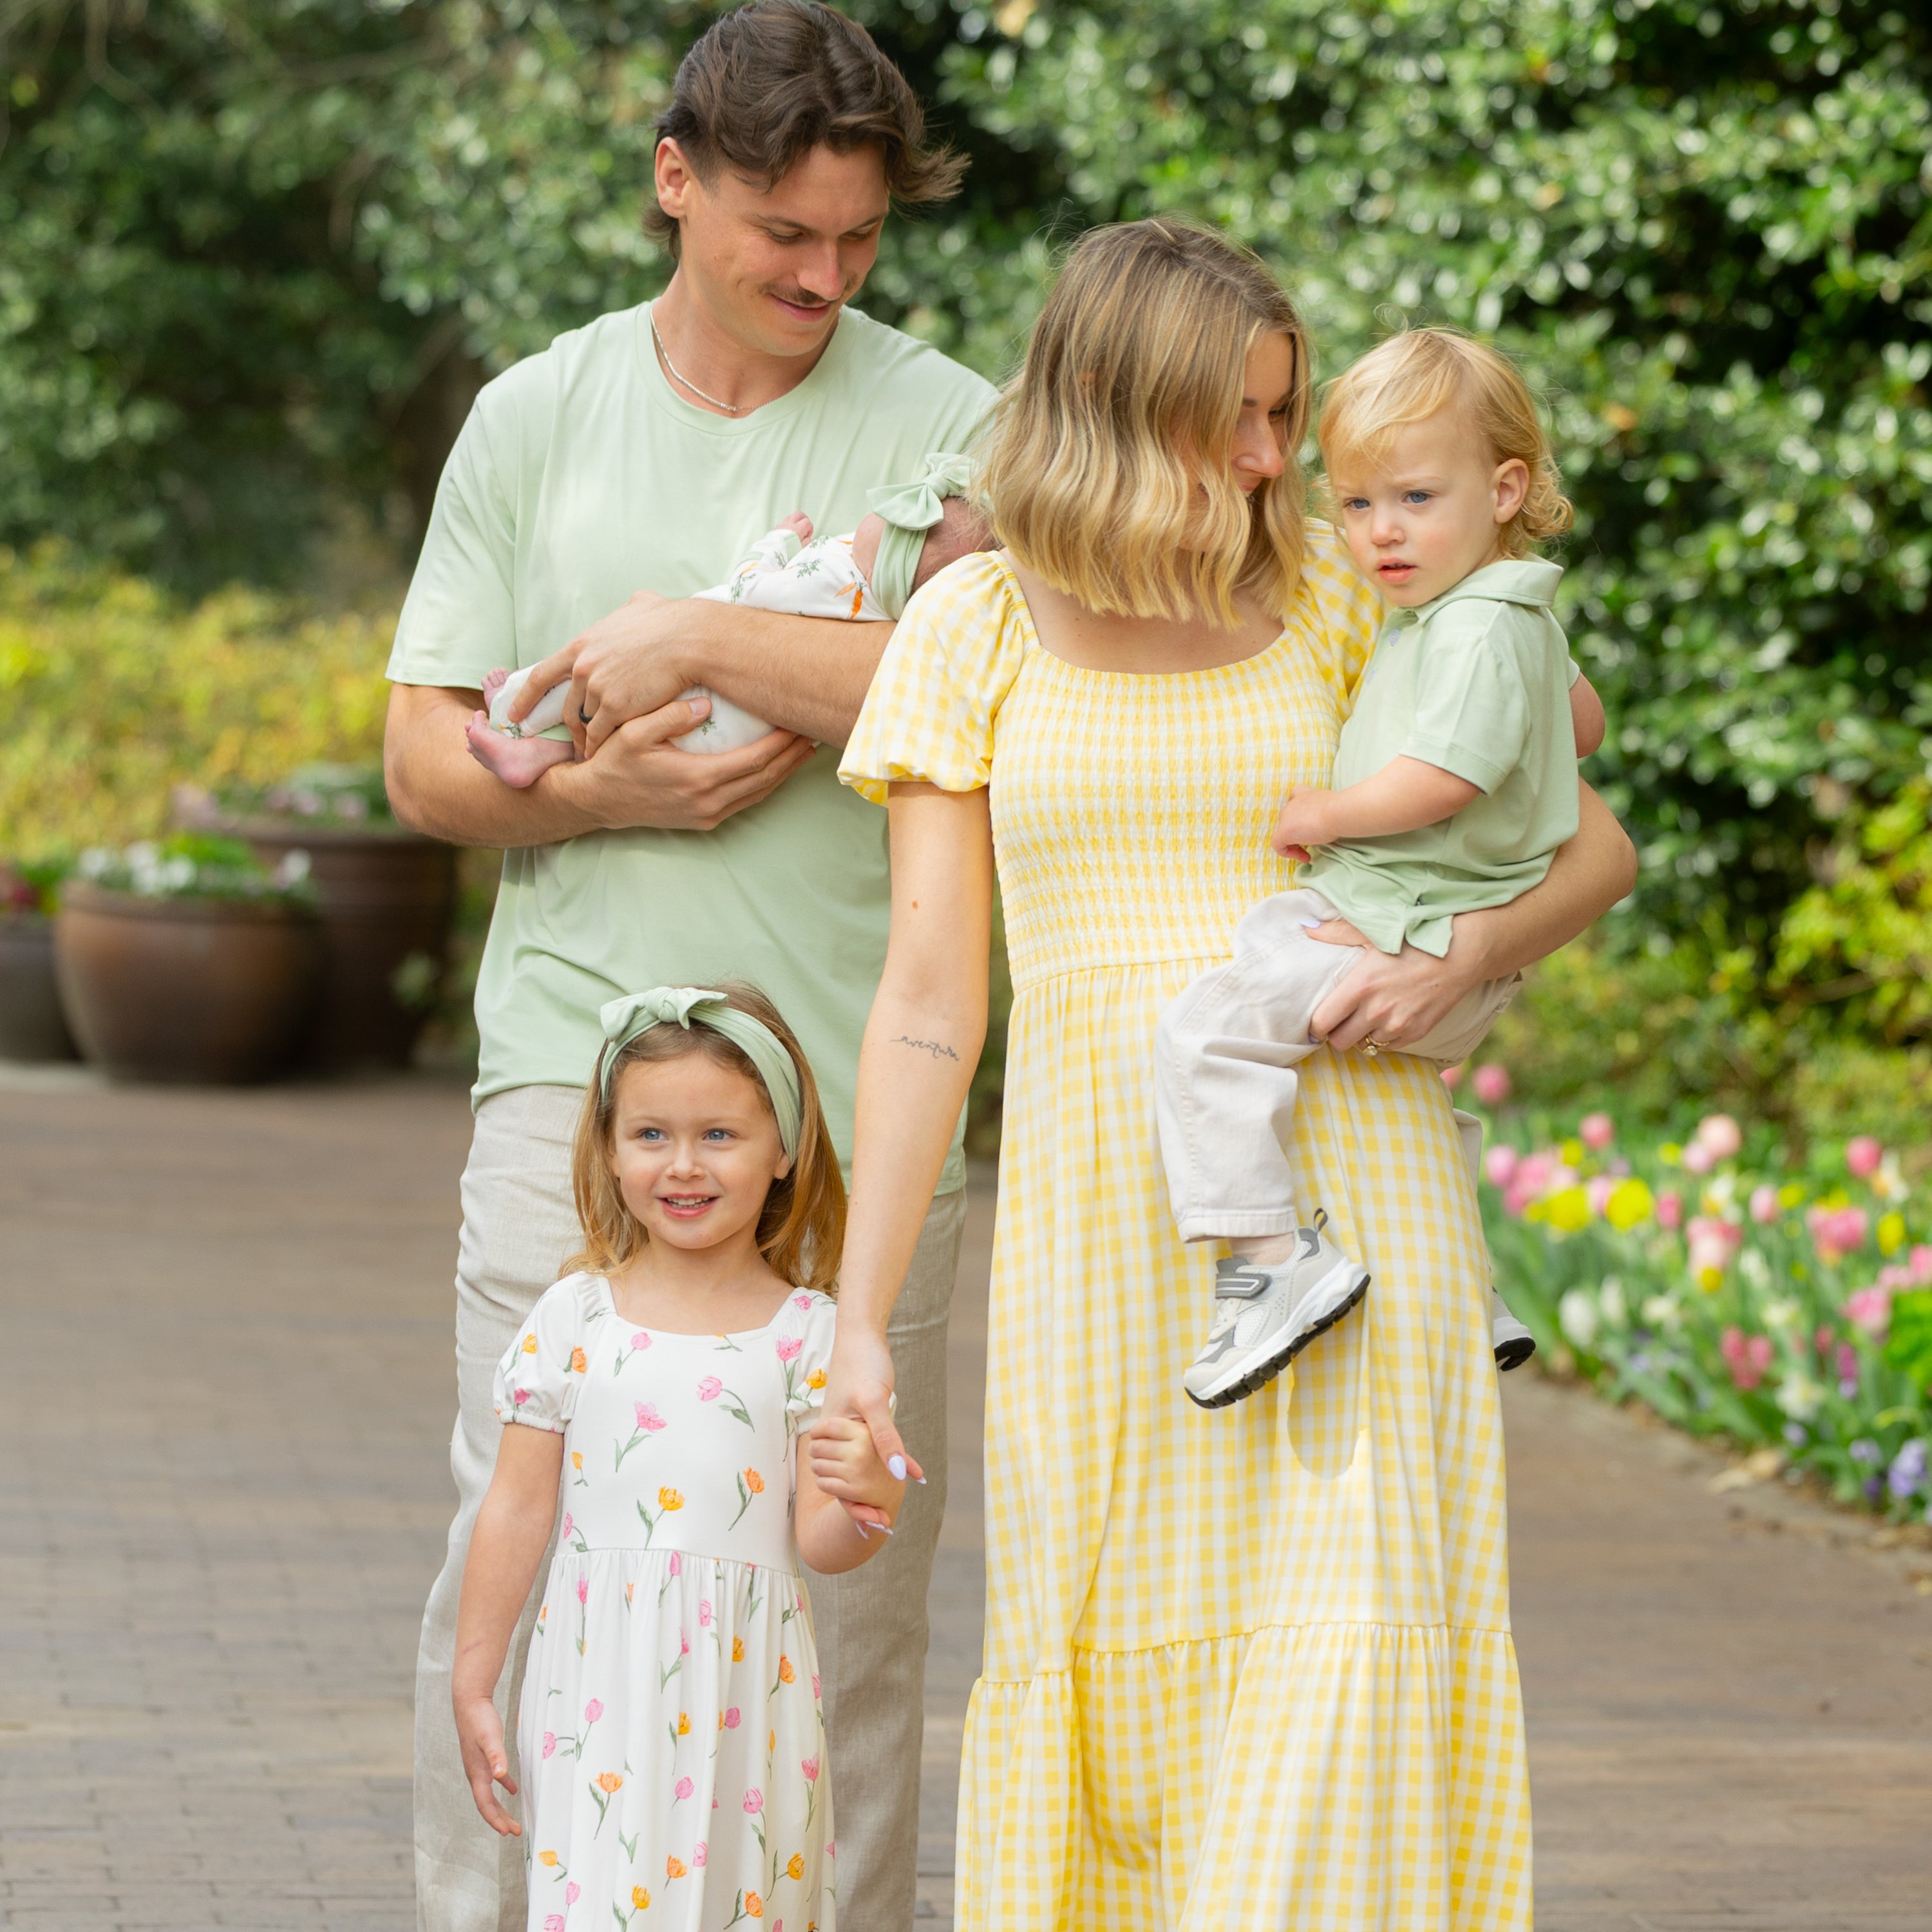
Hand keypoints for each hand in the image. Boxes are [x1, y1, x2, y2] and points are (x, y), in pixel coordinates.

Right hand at [454, 1691, 520, 1836]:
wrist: (470, 1701)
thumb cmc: (480, 1719)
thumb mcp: (490, 1738)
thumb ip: (496, 1756)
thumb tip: (501, 1776)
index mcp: (477, 1774)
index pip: (485, 1805)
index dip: (495, 1820)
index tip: (508, 1832)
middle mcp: (476, 1774)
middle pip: (488, 1804)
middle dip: (500, 1820)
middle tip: (516, 1832)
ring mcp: (479, 1766)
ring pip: (490, 1794)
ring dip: (501, 1808)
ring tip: (513, 1820)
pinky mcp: (484, 1756)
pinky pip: (494, 1778)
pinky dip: (503, 1787)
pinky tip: (512, 1789)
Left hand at [510, 588, 684, 756]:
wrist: (688, 640)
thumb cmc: (670, 621)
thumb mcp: (640, 606)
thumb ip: (628, 611)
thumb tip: (636, 604)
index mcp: (582, 645)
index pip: (543, 674)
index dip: (525, 697)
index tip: (514, 714)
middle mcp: (583, 668)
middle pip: (567, 705)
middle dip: (567, 726)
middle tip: (570, 742)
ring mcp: (597, 689)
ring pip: (585, 721)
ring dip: (586, 738)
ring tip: (590, 752)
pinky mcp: (616, 707)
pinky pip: (600, 734)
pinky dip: (597, 747)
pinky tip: (599, 757)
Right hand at [567, 702, 816, 833]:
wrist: (599, 800)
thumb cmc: (615, 762)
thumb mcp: (633, 732)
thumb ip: (668, 716)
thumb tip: (705, 706)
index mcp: (697, 779)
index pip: (755, 759)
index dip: (782, 743)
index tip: (797, 722)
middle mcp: (708, 802)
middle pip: (766, 778)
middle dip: (792, 756)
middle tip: (812, 732)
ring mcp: (708, 815)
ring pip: (760, 793)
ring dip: (785, 771)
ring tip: (804, 749)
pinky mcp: (705, 821)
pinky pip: (746, 801)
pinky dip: (767, 784)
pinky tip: (777, 768)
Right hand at [818, 1325, 922, 1527]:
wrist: (861, 1333)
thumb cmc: (863, 1364)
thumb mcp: (876, 1402)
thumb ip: (885, 1437)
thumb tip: (900, 1474)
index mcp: (831, 1436)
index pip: (837, 1483)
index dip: (856, 1508)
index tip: (876, 1528)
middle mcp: (836, 1436)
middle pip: (846, 1480)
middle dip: (863, 1505)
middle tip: (885, 1526)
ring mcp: (848, 1429)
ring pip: (859, 1468)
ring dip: (873, 1489)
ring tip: (888, 1516)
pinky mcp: (861, 1420)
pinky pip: (873, 1450)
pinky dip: (889, 1462)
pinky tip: (907, 1472)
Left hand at [1271, 785, 1334, 857]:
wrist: (1337, 813)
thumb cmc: (1340, 811)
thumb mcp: (1332, 808)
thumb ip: (1325, 813)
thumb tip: (1327, 823)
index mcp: (1305, 794)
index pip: (1295, 797)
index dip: (1299, 812)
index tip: (1312, 824)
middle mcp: (1293, 803)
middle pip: (1287, 817)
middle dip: (1297, 831)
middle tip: (1311, 841)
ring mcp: (1286, 816)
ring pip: (1283, 831)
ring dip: (1294, 843)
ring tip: (1307, 853)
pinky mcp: (1283, 830)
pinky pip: (1278, 845)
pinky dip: (1288, 853)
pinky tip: (1305, 857)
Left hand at [1309, 933, 1476, 1052]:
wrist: (1460, 953)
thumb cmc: (1413, 940)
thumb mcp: (1372, 933)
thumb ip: (1336, 933)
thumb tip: (1307, 929)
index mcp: (1360, 986)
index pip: (1321, 1023)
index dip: (1315, 1025)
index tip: (1318, 1020)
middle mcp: (1377, 1010)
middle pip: (1339, 1042)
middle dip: (1336, 1033)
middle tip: (1340, 1020)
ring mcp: (1397, 1025)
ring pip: (1365, 1045)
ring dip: (1362, 1034)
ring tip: (1368, 1015)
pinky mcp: (1416, 1033)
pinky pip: (1388, 1046)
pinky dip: (1384, 1036)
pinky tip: (1388, 1017)